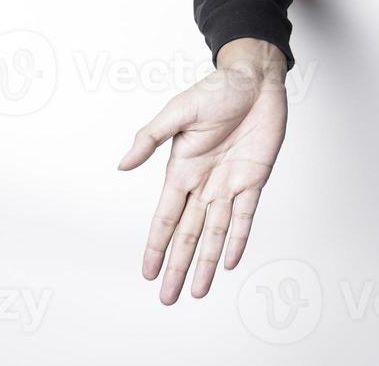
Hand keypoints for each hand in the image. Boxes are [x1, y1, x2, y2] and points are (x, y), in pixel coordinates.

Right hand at [116, 38, 287, 302]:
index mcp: (182, 170)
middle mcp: (203, 183)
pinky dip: (239, 239)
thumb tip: (123, 164)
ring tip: (197, 291)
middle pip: (187, 234)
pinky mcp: (255, 178)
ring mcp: (230, 183)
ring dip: (205, 262)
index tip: (147, 273)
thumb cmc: (216, 90)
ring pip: (216, 232)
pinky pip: (246, 215)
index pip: (165, 218)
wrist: (255, 80)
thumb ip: (150, 138)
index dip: (156, 246)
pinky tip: (230, 261)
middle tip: (168, 298)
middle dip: (177, 266)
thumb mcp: (178, 111)